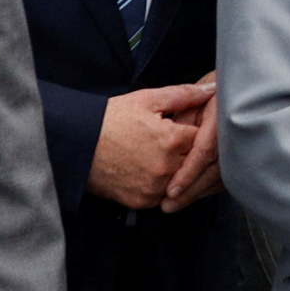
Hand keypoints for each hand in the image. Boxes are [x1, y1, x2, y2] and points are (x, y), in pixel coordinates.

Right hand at [89, 79, 221, 213]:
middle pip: (195, 160)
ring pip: (181, 180)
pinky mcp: (141, 202)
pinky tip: (149, 169)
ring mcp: (154, 188)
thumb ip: (185, 94)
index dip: (198, 129)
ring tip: (156, 153)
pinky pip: (163, 195)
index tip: (188, 124)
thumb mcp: (148, 99)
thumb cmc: (111, 119)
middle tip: (170, 140)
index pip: (205, 137)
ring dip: (177, 169)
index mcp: (173, 140)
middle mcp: (167, 168)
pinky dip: (162, 184)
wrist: (77, 145)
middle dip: (189, 150)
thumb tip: (213, 88)